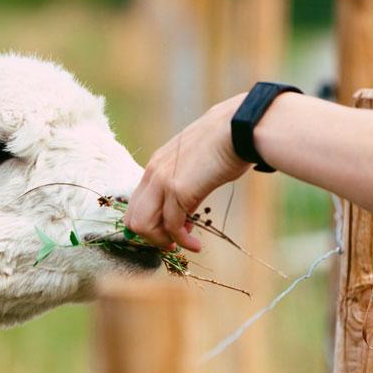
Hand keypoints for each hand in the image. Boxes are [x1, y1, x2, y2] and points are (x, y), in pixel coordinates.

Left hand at [124, 94, 251, 251]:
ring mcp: (162, 181)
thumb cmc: (226, 143)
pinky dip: (181, 241)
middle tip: (173, 243)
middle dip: (151, 237)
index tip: (171, 230)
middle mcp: (153, 173)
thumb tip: (185, 210)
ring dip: (163, 242)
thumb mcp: (195, 163)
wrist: (239, 127)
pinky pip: (171, 226)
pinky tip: (195, 245)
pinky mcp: (178, 190)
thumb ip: (185, 183)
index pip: (136, 203)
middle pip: (133, 218)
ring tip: (185, 244)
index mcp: (155, 165)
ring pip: (144, 226)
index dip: (150, 223)